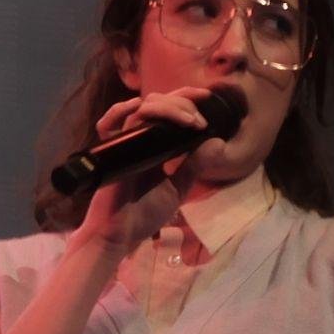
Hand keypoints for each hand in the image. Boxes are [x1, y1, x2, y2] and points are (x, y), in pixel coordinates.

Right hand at [70, 87, 223, 254]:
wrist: (119, 235)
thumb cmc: (142, 215)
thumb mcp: (177, 188)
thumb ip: (194, 166)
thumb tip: (217, 141)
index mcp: (157, 146)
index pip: (170, 112)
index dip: (187, 100)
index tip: (207, 98)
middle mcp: (141, 139)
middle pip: (158, 102)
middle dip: (183, 99)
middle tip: (201, 110)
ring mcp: (127, 143)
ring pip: (144, 108)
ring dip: (169, 107)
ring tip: (189, 120)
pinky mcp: (115, 150)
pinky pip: (118, 122)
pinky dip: (125, 110)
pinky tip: (142, 108)